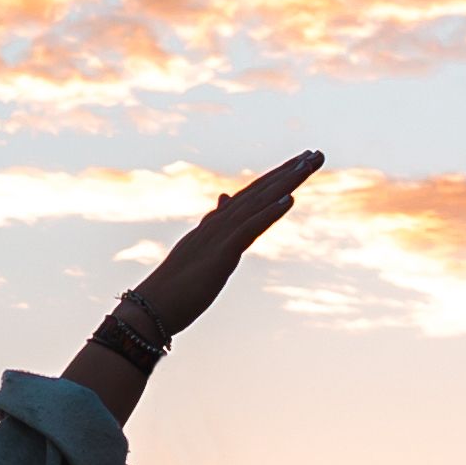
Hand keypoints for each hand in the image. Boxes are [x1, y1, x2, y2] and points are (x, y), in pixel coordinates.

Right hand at [113, 149, 323, 347]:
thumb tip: (223, 200)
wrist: (148, 311)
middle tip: (316, 154)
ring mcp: (218, 238)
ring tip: (309, 165)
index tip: (300, 164)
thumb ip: (212, 225)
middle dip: (288, 172)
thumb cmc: (173, 290)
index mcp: (214, 227)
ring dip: (285, 183)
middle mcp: (217, 225)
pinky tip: (290, 199)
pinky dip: (269, 212)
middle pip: (258, 192)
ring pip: (257, 203)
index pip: (250, 197)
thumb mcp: (199, 252)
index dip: (275, 180)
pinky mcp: (220, 255)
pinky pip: (248, 229)